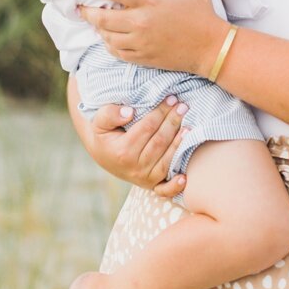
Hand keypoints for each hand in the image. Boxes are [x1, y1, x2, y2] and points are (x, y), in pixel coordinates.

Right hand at [66, 78, 187, 196]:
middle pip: (160, 141)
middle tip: (183, 106)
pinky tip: (184, 177)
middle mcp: (134, 167)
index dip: (161, 112)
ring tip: (188, 127)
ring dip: (179, 143)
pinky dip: (175, 186)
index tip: (171, 99)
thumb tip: (130, 112)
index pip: (148, 127)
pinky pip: (165, 189)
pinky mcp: (151, 185)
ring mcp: (144, 178)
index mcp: (122, 151)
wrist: (103, 155)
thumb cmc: (104, 134)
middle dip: (173, 122)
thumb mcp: (100, 121)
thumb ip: (110, 114)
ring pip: (167, 159)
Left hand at [84, 0, 225, 73]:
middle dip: (88, 11)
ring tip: (94, 19)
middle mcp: (142, 22)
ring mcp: (141, 42)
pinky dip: (108, 44)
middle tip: (82, 5)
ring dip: (98, 28)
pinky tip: (108, 36)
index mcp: (151, 0)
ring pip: (106, 36)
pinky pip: (116, 51)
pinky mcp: (143, 57)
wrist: (211, 47)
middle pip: (103, 17)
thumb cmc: (202, 12)